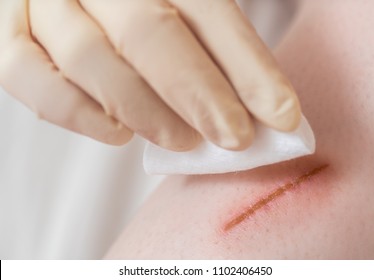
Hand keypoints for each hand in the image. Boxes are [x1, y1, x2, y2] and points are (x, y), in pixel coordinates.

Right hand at [0, 0, 300, 150]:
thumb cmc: (142, 0)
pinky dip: (76, 113)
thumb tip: (256, 103)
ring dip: (145, 111)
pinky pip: (27, 77)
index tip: (282, 116)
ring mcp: (45, 0)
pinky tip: (118, 135)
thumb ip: (209, 39)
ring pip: (90, 58)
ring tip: (184, 142)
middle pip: (149, 32)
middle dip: (198, 94)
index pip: (208, 10)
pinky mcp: (11, 32)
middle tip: (234, 138)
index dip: (249, 68)